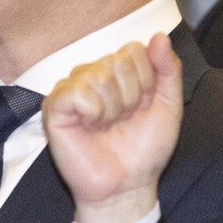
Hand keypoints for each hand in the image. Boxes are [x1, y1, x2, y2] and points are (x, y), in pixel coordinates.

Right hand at [44, 33, 181, 222]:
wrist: (127, 185)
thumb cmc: (143, 149)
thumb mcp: (168, 106)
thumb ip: (168, 70)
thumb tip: (160, 37)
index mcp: (116, 73)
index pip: (133, 50)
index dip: (146, 80)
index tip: (142, 106)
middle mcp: (91, 76)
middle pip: (117, 61)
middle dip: (132, 95)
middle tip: (124, 119)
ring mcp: (71, 91)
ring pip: (98, 76)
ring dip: (113, 108)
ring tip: (107, 126)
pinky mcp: (54, 108)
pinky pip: (77, 92)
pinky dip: (93, 112)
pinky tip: (91, 126)